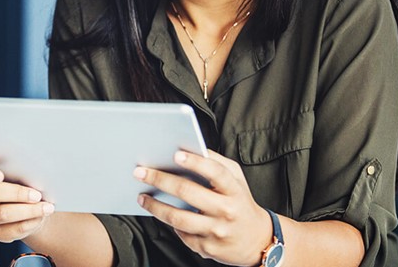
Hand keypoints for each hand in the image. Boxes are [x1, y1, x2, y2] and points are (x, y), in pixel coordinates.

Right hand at [0, 157, 55, 242]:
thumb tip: (34, 171)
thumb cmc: (23, 179)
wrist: (29, 203)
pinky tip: (40, 218)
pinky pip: (8, 231)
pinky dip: (27, 224)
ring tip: (46, 207)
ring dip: (27, 211)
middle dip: (16, 193)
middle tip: (37, 194)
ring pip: (1, 213)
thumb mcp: (19, 169)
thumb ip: (19, 167)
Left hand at [133, 150, 272, 265]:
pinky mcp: (207, 248)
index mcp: (234, 190)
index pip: (215, 172)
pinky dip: (168, 223)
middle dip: (160, 180)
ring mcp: (217, 231)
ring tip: (142, 197)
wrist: (257, 240)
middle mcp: (227, 211)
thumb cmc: (241, 202)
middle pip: (188, 193)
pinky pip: (181, 234)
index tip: (175, 154)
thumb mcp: (237, 179)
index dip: (195, 162)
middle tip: (140, 172)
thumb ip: (217, 163)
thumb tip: (190, 148)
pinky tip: (160, 213)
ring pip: (178, 218)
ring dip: (155, 206)